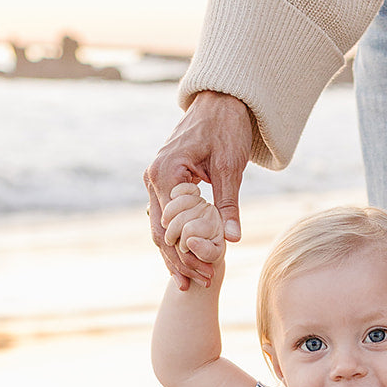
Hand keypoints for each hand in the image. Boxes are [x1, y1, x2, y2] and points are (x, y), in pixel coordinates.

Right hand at [144, 91, 254, 288]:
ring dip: (174, 254)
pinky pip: (165, 216)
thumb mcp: (230, 167)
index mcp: (166, 173)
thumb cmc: (226, 129)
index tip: (206, 274)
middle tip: (197, 285)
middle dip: (178, 260)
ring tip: (189, 281)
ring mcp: (155, 179)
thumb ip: (228, 204)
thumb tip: (232, 239)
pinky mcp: (163, 181)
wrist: (220, 102)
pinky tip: (185, 259)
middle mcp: (153, 177)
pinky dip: (174, 238)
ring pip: (159, 227)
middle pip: (160, 231)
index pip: (172, 226)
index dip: (187, 254)